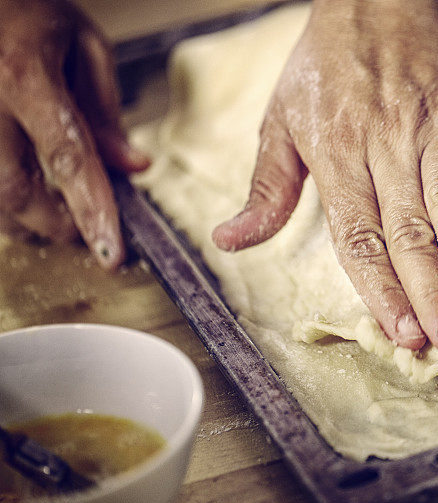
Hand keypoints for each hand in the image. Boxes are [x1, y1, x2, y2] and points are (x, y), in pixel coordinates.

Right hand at [0, 0, 148, 267]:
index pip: (67, 159)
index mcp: (26, 78)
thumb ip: (106, 112)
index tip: (111, 253)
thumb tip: (134, 168)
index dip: (91, 211)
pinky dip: (8, 202)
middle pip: (16, 191)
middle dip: (58, 226)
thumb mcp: (83, 47)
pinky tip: (29, 199)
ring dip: (28, 221)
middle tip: (91, 236)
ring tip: (62, 221)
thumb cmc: (29, 12)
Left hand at [213, 0, 437, 357]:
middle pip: (406, 230)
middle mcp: (382, 146)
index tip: (399, 335)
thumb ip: (266, 190)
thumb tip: (230, 242)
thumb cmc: (324, 68)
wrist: (373, 0)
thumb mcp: (280, 123)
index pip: (358, 239)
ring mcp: (426, 125)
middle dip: (428, 290)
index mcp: (336, 158)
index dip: (380, 290)